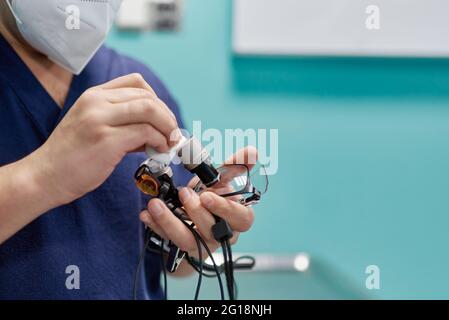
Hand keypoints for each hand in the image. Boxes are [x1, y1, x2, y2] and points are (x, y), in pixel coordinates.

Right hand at [30, 73, 180, 205]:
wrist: (43, 177)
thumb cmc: (71, 157)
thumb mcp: (93, 128)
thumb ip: (123, 125)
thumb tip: (157, 132)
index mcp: (94, 95)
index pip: (136, 83)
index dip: (157, 100)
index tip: (163, 119)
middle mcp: (97, 102)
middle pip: (147, 96)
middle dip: (167, 116)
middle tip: (173, 134)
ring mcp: (100, 119)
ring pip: (150, 110)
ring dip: (167, 127)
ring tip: (169, 143)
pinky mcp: (106, 140)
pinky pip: (145, 132)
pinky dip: (159, 140)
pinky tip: (158, 151)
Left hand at [139, 147, 256, 261]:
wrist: (195, 219)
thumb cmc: (213, 199)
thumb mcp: (223, 182)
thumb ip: (235, 167)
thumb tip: (252, 151)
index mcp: (237, 218)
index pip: (241, 219)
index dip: (225, 209)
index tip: (207, 196)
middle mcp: (221, 234)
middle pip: (213, 230)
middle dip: (196, 212)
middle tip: (183, 193)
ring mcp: (201, 244)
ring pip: (188, 240)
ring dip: (170, 222)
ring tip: (155, 204)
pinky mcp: (181, 248)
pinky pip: (167, 240)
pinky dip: (156, 226)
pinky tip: (146, 214)